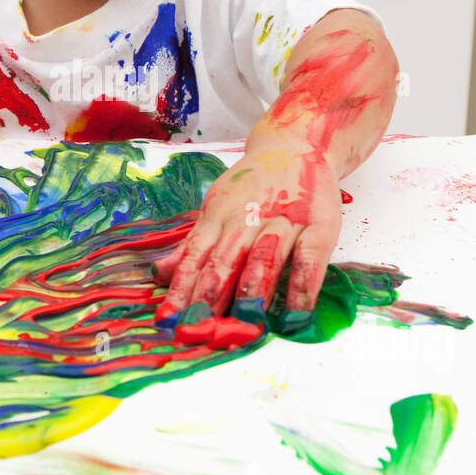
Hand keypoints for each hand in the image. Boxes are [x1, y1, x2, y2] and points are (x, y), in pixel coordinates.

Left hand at [152, 134, 343, 322]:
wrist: (296, 146)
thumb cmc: (252, 188)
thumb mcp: (217, 209)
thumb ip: (193, 245)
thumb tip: (158, 274)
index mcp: (218, 216)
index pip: (196, 256)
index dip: (181, 289)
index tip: (168, 319)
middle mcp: (246, 218)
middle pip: (225, 260)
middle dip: (210, 297)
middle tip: (198, 329)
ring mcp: (283, 219)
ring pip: (263, 259)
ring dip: (252, 292)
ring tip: (241, 325)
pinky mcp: (317, 224)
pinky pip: (309, 258)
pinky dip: (302, 287)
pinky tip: (295, 315)